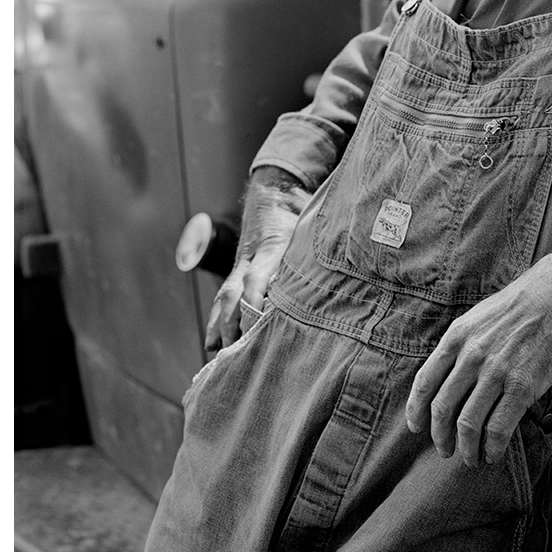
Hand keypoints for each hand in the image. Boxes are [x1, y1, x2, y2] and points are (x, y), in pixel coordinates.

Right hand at [204, 166, 309, 352]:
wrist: (274, 196)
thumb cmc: (299, 218)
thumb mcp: (309, 232)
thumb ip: (316, 258)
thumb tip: (339, 285)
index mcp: (272, 248)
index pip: (256, 279)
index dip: (253, 302)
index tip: (256, 325)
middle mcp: (251, 259)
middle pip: (233, 292)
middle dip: (232, 323)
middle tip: (235, 352)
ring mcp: (241, 266)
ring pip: (224, 297)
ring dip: (220, 326)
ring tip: (219, 355)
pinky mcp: (237, 272)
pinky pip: (223, 297)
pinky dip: (216, 321)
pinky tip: (211, 345)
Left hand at [404, 245, 551, 467]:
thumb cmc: (516, 308)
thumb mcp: (476, 317)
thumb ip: (459, 346)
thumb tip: (446, 376)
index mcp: (456, 338)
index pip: (425, 382)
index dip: (416, 410)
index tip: (416, 427)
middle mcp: (471, 357)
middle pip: (443, 408)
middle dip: (440, 436)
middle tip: (444, 449)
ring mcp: (496, 373)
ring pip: (469, 423)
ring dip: (466, 447)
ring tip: (470, 458)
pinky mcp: (521, 387)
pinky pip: (499, 427)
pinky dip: (492, 447)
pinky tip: (493, 454)